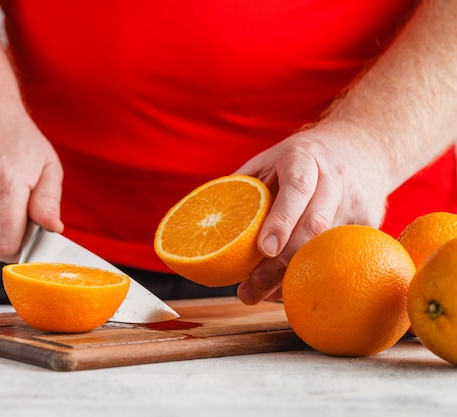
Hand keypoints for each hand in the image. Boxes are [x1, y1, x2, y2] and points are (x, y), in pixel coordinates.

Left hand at [234, 123, 389, 303]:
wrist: (360, 147)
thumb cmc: (300, 159)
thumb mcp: (268, 161)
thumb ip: (242, 188)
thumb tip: (206, 222)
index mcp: (304, 158)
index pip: (297, 188)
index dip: (282, 220)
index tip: (264, 249)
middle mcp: (335, 179)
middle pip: (313, 228)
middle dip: (281, 265)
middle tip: (248, 292)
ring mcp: (356, 203)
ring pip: (327, 250)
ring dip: (292, 278)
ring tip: (260, 295)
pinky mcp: (369, 224)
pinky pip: (339, 257)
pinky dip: (312, 276)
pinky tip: (288, 287)